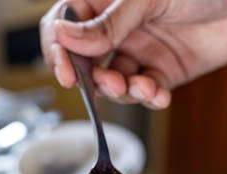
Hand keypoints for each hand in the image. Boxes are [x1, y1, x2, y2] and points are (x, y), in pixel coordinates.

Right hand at [40, 0, 226, 108]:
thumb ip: (107, 23)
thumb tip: (63, 36)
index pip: (66, 24)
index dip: (60, 50)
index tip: (65, 74)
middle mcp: (121, 26)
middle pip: (87, 60)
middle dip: (92, 77)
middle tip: (107, 84)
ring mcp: (143, 49)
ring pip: (115, 81)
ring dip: (121, 90)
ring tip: (137, 86)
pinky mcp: (166, 71)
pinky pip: (145, 91)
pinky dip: (147, 97)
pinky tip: (158, 93)